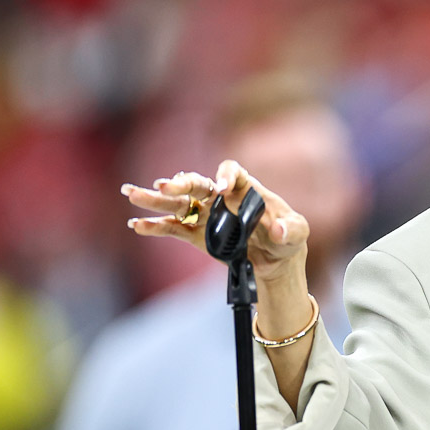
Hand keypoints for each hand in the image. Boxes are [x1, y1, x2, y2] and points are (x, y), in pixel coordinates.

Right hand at [122, 160, 309, 282]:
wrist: (276, 259)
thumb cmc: (289, 237)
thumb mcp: (298, 233)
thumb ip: (292, 229)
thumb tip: (278, 231)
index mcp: (245, 188)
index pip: (231, 171)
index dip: (225, 176)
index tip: (222, 189)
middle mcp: (221, 196)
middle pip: (197, 183)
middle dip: (180, 182)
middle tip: (163, 185)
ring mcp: (207, 214)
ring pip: (177, 202)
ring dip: (154, 198)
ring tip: (130, 193)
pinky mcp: (197, 234)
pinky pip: (173, 228)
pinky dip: (155, 226)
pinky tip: (137, 226)